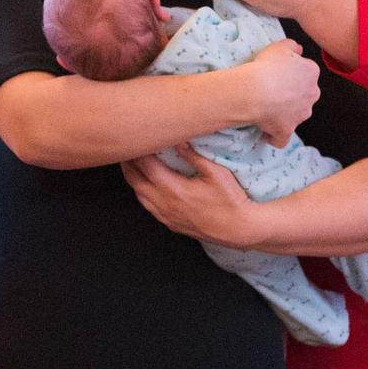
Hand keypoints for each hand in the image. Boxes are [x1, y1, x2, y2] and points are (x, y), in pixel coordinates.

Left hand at [124, 144, 261, 249]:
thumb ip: (194, 156)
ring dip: (133, 178)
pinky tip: (147, 185)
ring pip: (138, 195)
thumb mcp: (217, 173)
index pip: (145, 166)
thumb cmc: (232, 201)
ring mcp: (166, 216)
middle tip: (126, 148)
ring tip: (133, 163)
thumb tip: (178, 141)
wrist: (240, 230)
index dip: (137, 151)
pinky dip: (142, 193)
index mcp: (173, 189)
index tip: (137, 138)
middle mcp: (164, 204)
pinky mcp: (171, 224)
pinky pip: (148, 207)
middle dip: (128, 163)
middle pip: (134, 180)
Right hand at [238, 39, 319, 149]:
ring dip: (286, 113)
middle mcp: (311, 94)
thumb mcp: (279, 46)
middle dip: (294, 94)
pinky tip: (265, 133)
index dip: (292, 72)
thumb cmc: (267, 66)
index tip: (279, 73)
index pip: (305, 71)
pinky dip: (274, 137)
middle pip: (305, 94)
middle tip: (273, 90)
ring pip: (297, 114)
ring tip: (266, 109)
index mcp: (311, 72)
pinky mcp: (287, 131)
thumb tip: (298, 49)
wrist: (256, 91)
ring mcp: (301, 115)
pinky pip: (281, 139)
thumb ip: (292, 45)